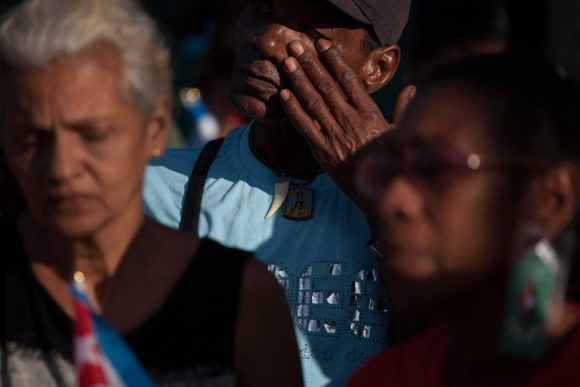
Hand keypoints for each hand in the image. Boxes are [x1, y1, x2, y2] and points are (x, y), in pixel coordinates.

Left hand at [278, 38, 414, 208]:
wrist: (378, 194)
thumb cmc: (390, 164)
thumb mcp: (400, 135)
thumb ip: (403, 110)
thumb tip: (411, 88)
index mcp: (368, 113)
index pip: (348, 79)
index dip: (332, 59)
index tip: (321, 44)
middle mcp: (350, 120)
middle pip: (326, 85)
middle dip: (309, 63)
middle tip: (295, 45)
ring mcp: (334, 134)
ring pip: (313, 101)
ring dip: (298, 80)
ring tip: (286, 62)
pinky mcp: (321, 151)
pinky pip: (304, 126)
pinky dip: (293, 109)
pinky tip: (283, 94)